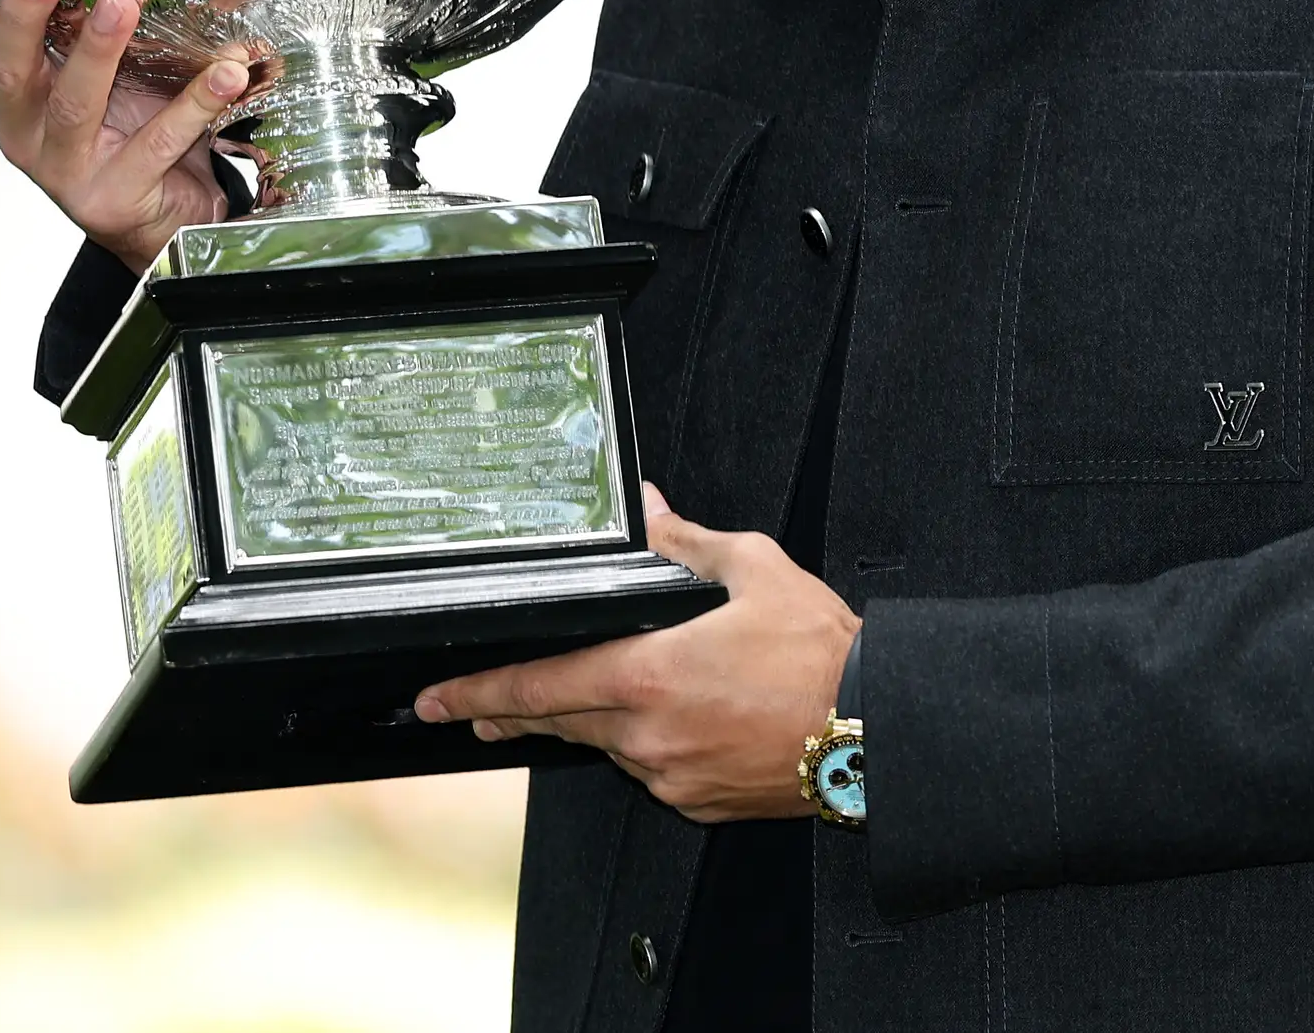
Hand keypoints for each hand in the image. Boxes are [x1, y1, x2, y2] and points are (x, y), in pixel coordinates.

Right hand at [0, 0, 262, 271]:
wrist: (166, 217)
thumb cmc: (129, 129)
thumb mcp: (100, 64)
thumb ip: (91, 10)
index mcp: (8, 87)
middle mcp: (23, 127)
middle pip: (2, 68)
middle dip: (21, 12)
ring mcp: (65, 167)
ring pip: (72, 104)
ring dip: (98, 47)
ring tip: (124, 0)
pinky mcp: (114, 197)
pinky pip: (157, 142)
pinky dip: (195, 101)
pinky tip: (227, 70)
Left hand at [412, 486, 856, 822]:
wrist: (877, 730)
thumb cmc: (822, 652)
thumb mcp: (754, 569)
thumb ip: (687, 542)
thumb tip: (649, 510)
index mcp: (649, 676)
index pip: (538, 685)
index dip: (477, 691)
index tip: (436, 697)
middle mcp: (648, 736)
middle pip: (557, 723)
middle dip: (509, 710)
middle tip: (471, 706)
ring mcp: (670, 776)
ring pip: (607, 746)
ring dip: (591, 722)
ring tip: (594, 696)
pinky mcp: (698, 803)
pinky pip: (652, 771)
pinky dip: (646, 745)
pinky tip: (673, 721)